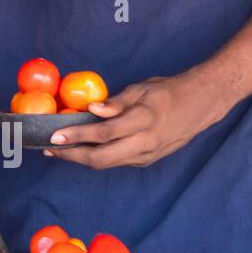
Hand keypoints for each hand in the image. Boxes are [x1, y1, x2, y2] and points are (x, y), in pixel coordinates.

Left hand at [43, 73, 232, 168]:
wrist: (201, 105)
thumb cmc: (168, 92)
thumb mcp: (141, 89)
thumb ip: (115, 103)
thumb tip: (91, 109)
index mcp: (143, 121)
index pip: (103, 134)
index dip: (76, 136)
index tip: (54, 135)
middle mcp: (146, 143)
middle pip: (102, 158)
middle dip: (72, 156)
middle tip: (50, 149)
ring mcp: (148, 155)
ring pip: (108, 164)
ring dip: (81, 159)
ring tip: (59, 150)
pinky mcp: (148, 160)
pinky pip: (117, 161)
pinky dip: (96, 157)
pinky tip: (81, 149)